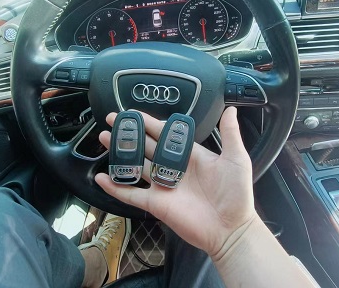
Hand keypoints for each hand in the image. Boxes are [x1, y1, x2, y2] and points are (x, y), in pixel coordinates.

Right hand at [95, 107, 255, 257]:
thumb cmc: (236, 194)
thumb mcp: (236, 158)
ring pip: (135, 165)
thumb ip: (230, 133)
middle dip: (129, 133)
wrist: (231, 229)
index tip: (133, 112)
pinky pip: (131, 194)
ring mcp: (162, 185)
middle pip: (145, 146)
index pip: (164, 133)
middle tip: (112, 120)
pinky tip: (102, 178)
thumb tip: (230, 108)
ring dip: (120, 153)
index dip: (148, 122)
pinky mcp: (155, 203)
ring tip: (104, 138)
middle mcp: (172, 167)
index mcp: (189, 154)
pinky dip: (115, 187)